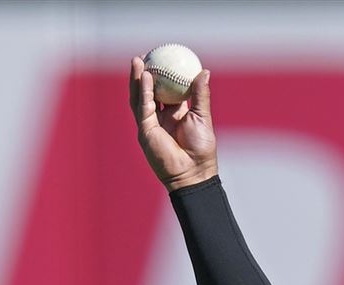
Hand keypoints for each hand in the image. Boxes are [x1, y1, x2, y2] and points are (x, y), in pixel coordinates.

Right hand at [128, 56, 217, 191]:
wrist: (193, 171)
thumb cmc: (201, 148)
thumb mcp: (203, 117)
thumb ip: (201, 95)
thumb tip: (204, 71)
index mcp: (176, 114)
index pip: (167, 91)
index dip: (164, 75)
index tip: (165, 58)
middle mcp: (161, 117)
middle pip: (149, 91)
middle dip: (145, 73)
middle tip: (147, 54)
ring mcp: (151, 123)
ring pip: (141, 96)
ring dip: (139, 78)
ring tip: (139, 60)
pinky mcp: (145, 129)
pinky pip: (143, 107)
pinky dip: (144, 92)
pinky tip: (146, 77)